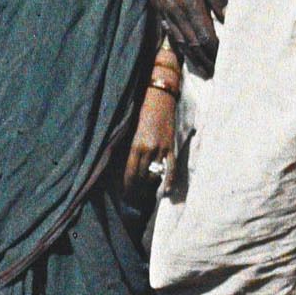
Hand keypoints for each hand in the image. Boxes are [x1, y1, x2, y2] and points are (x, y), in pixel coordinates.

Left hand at [122, 85, 177, 200]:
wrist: (159, 96)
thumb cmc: (142, 110)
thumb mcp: (131, 129)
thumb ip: (130, 146)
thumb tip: (127, 164)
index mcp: (135, 145)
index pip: (130, 171)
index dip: (127, 184)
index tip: (124, 194)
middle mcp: (148, 149)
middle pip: (142, 175)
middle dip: (137, 188)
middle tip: (133, 198)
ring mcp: (161, 149)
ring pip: (155, 173)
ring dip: (150, 185)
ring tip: (145, 194)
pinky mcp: (171, 146)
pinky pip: (171, 167)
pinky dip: (169, 180)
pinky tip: (167, 190)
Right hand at [140, 0, 226, 74]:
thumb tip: (228, 18)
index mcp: (190, 2)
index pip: (204, 36)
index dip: (214, 50)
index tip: (224, 59)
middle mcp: (176, 12)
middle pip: (192, 44)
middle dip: (205, 59)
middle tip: (216, 72)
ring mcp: (165, 11)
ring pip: (179, 41)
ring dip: (193, 57)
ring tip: (203, 67)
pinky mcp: (158, 8)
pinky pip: (169, 33)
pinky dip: (179, 45)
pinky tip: (186, 51)